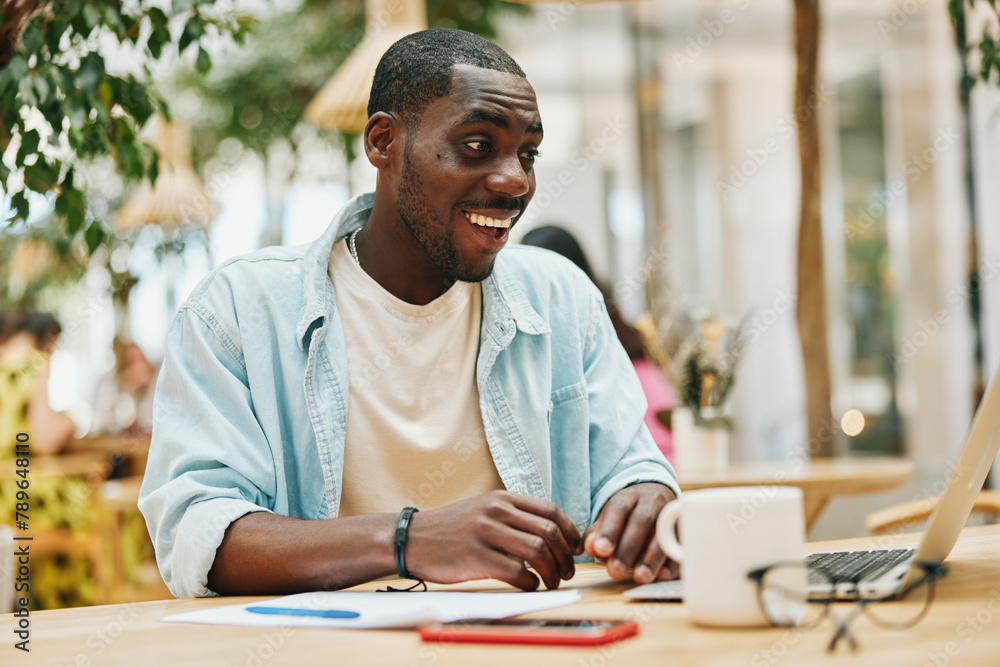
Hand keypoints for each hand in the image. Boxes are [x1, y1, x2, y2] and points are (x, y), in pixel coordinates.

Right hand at [405, 490, 582, 590]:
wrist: (412, 538)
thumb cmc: (452, 529)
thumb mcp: (483, 509)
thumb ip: (513, 515)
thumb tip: (551, 533)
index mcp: (502, 498)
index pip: (551, 510)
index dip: (570, 532)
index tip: (575, 549)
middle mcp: (496, 510)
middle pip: (548, 532)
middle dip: (565, 556)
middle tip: (567, 572)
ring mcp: (485, 532)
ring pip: (537, 551)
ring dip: (551, 571)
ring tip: (551, 582)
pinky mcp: (475, 556)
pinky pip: (516, 572)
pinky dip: (530, 583)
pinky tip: (529, 586)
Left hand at [583, 483, 678, 583]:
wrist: (659, 498)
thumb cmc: (628, 516)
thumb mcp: (609, 519)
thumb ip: (596, 534)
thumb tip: (589, 548)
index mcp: (628, 496)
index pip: (618, 508)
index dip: (609, 529)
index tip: (601, 550)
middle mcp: (651, 502)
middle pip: (641, 521)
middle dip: (628, 548)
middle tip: (616, 571)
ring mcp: (670, 514)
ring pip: (664, 533)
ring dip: (651, 558)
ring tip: (640, 577)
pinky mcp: (685, 529)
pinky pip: (682, 544)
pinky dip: (673, 562)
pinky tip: (663, 576)